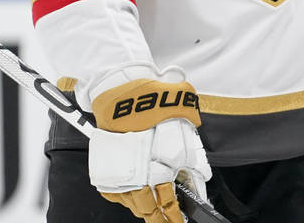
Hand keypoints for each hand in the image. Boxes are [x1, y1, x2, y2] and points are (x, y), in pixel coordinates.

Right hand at [85, 63, 210, 222]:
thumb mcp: (187, 132)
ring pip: (130, 203)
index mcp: (158, 168)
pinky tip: (133, 196)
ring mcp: (117, 173)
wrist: (124, 93)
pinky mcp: (104, 167)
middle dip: (158, 217)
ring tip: (153, 212)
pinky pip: (114, 192)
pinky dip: (124, 196)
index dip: (174, 216)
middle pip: (146, 209)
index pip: (167, 203)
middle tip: (167, 220)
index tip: (178, 221)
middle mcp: (136, 175)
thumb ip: (194, 162)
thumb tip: (199, 181)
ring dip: (142, 208)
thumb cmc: (157, 108)